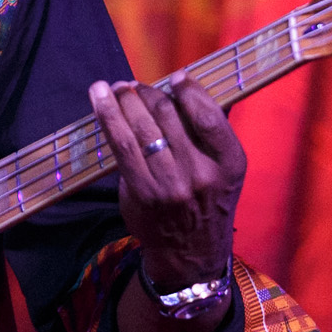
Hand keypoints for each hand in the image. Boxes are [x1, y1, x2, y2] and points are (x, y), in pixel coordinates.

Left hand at [87, 78, 245, 289]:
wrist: (191, 253)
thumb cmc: (206, 203)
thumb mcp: (225, 171)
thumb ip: (210, 134)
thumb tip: (181, 90)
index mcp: (230, 163)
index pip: (208, 115)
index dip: (189, 90)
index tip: (175, 78)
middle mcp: (203, 173)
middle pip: (168, 116)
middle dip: (146, 93)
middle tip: (132, 86)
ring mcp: (172, 185)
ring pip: (141, 127)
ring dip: (123, 100)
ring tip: (114, 88)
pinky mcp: (143, 192)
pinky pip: (121, 146)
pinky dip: (108, 118)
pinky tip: (101, 101)